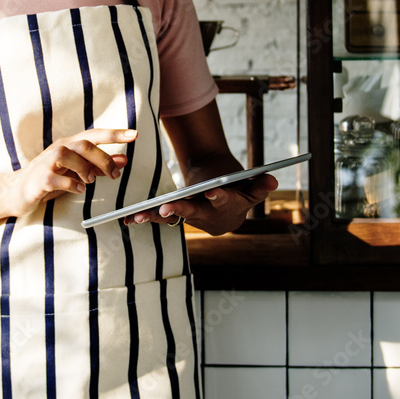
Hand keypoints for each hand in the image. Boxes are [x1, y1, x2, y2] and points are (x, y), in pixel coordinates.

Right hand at [9, 129, 135, 217]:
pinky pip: (56, 179)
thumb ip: (99, 166)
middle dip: (103, 158)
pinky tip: (78, 189)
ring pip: (67, 155)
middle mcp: (57, 149)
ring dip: (84, 169)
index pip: (94, 135)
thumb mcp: (77, 172)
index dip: (114, 134)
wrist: (18, 192)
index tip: (135, 135)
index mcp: (68, 145)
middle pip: (83, 144)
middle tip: (115, 175)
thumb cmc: (49, 180)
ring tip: (90, 181)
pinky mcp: (39, 180)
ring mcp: (45, 164)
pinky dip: (71, 184)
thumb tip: (124, 159)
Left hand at [124, 173, 278, 235]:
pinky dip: (147, 218)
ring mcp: (192, 220)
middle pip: (194, 213)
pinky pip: (162, 219)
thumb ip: (260, 184)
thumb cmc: (237, 186)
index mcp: (229, 206)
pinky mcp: (178, 218)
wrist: (224, 196)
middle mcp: (210, 217)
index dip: (220, 197)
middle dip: (180, 210)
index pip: (225, 202)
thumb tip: (271, 179)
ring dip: (155, 217)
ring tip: (137, 215)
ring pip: (174, 219)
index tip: (212, 191)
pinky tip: (128, 218)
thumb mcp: (251, 184)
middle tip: (166, 207)